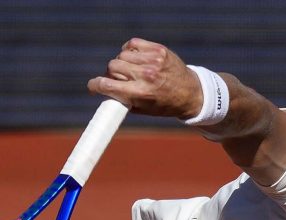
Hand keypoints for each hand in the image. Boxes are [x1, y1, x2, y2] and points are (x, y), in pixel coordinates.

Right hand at [87, 38, 201, 118]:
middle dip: (112, 74)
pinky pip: (132, 45)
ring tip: (132, 71)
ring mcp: (153, 60)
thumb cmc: (165, 104)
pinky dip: (130, 51)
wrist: (191, 94)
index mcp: (142, 94)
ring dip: (122, 63)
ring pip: (121, 55)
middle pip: (112, 66)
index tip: (93, 87)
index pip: (108, 85)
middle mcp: (147, 76)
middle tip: (119, 80)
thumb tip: (104, 92)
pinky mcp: (158, 49)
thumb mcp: (144, 109)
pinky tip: (136, 60)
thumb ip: (124, 100)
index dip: (96, 86)